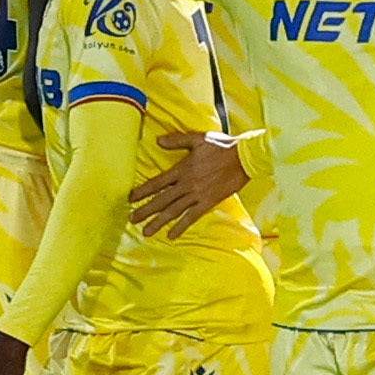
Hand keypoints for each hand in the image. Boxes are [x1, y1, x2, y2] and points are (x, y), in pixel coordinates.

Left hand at [129, 131, 252, 237]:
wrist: (244, 158)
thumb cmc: (222, 146)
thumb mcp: (198, 139)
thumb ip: (177, 141)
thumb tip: (158, 141)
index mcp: (182, 169)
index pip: (157, 182)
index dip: (143, 191)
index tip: (131, 198)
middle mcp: (187, 184)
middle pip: (161, 200)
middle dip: (145, 210)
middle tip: (132, 219)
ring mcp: (197, 195)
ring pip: (173, 211)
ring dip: (158, 222)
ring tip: (146, 232)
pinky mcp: (208, 202)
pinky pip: (191, 217)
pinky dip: (181, 227)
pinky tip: (172, 235)